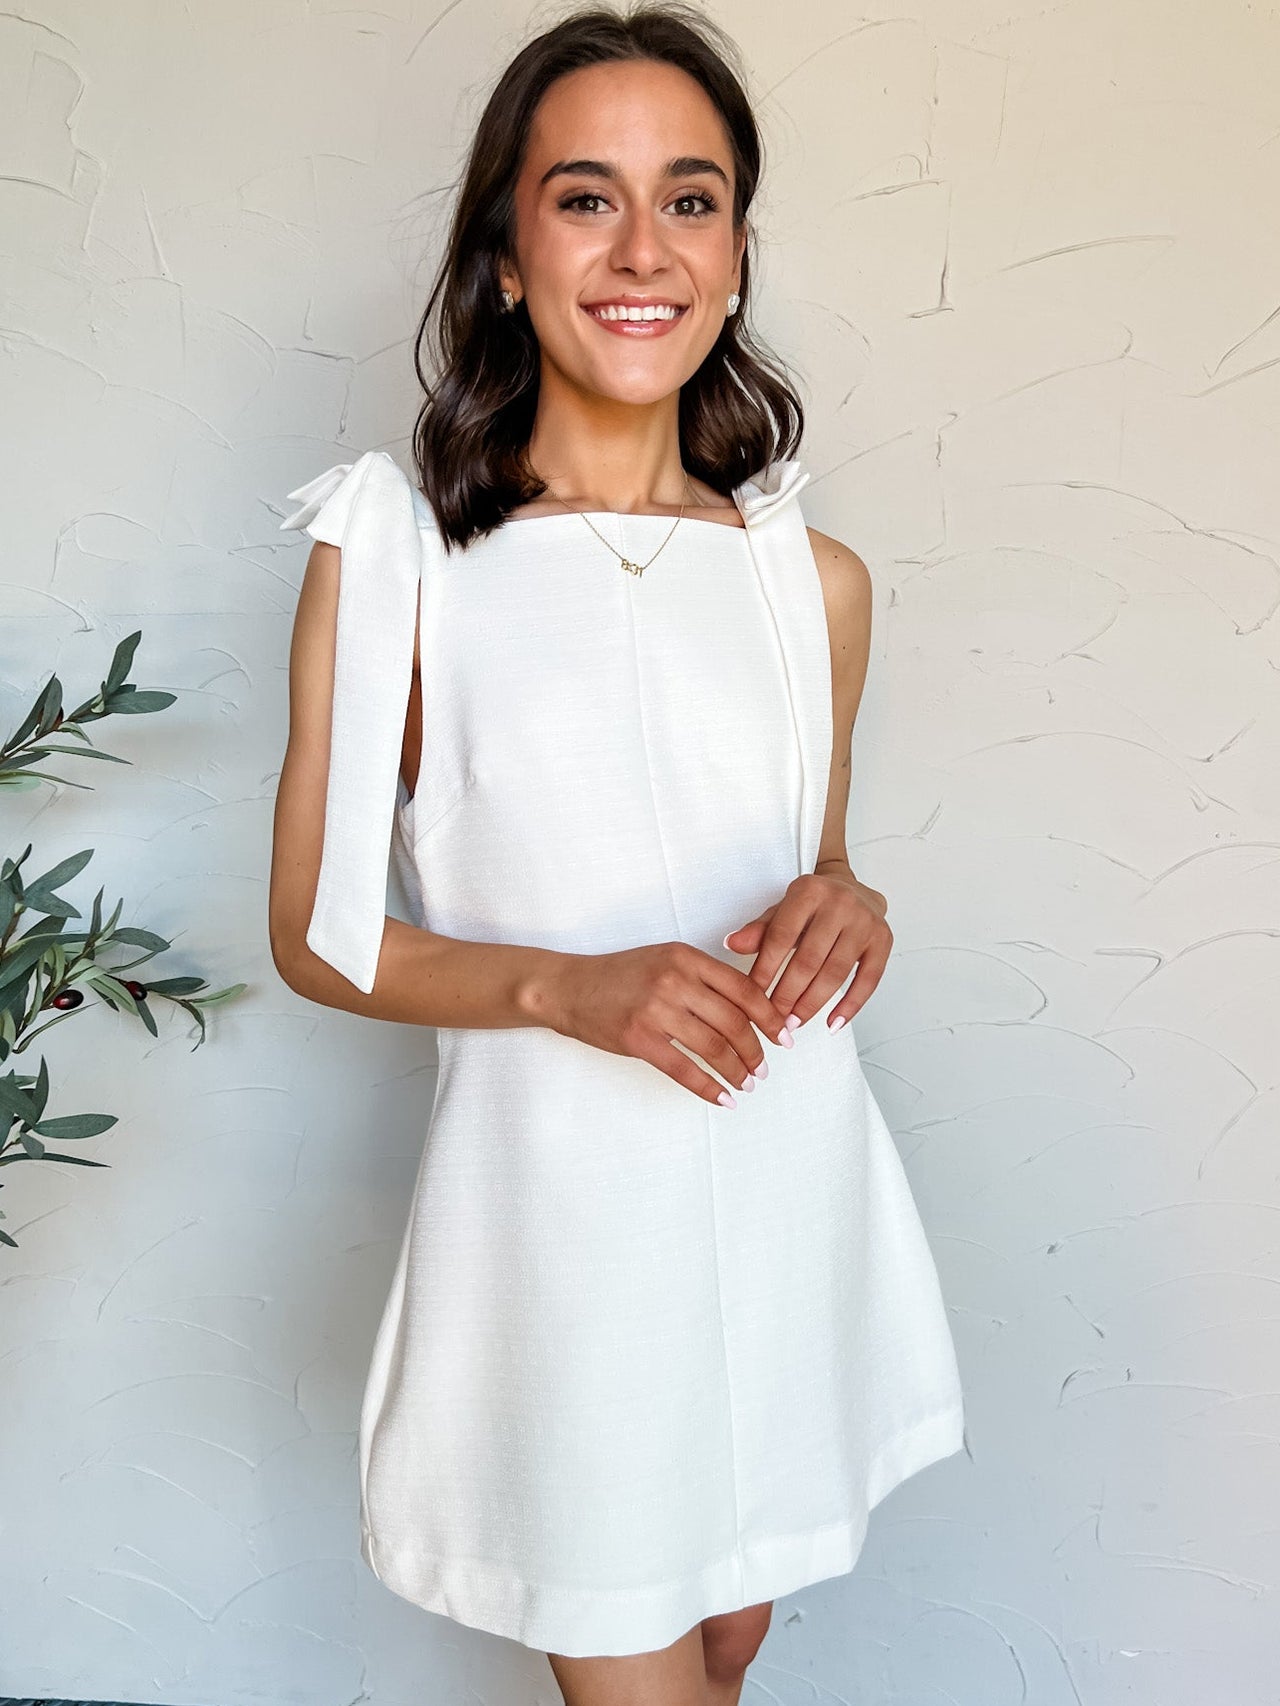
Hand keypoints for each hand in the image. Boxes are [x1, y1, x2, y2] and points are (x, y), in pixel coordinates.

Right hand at [546, 942, 795, 1107]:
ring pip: (713, 1047)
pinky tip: (723, 1098)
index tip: (783, 1037)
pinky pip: (684, 1069)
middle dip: (755, 1050)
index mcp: (686, 957)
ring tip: (746, 1084)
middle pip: (733, 1022)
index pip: (743, 989)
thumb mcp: (665, 959)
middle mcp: (674, 980)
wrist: (570, 988)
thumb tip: (748, 1008)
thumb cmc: (620, 976)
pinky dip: (709, 1087)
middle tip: (763, 1068)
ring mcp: (656, 1010)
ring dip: (736, 1071)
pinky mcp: (639, 1039)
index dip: (769, 1017)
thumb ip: (703, 976)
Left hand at [724, 867, 891, 1031]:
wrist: (854, 889)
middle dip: (788, 994)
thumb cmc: (812, 906)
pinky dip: (851, 1005)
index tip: (752, 997)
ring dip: (813, 1004)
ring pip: (835, 973)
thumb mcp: (782, 911)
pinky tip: (833, 1023)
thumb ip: (759, 930)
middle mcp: (840, 903)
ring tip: (794, 1023)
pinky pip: (868, 980)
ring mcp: (865, 922)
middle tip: (774, 1020)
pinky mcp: (883, 940)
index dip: (765, 970)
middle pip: (808, 959)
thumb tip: (731, 944)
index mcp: (808, 891)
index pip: (781, 937)